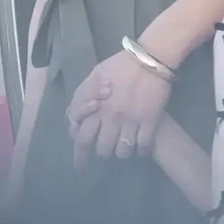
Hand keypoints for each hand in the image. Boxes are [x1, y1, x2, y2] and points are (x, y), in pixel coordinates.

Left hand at [66, 51, 171, 169]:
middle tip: (107, 147)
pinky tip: (141, 147)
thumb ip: (81, 97)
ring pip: (122, 152)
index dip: (80, 156)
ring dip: (122, 151)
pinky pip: (143, 147)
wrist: (149, 58)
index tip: (82, 165)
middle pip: (102, 150)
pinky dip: (142, 151)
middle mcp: (110, 118)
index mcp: (95, 107)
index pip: (81, 139)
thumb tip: (74, 118)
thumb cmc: (119, 65)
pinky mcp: (150, 121)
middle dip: (102, 152)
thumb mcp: (93, 76)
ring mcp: (131, 121)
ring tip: (125, 145)